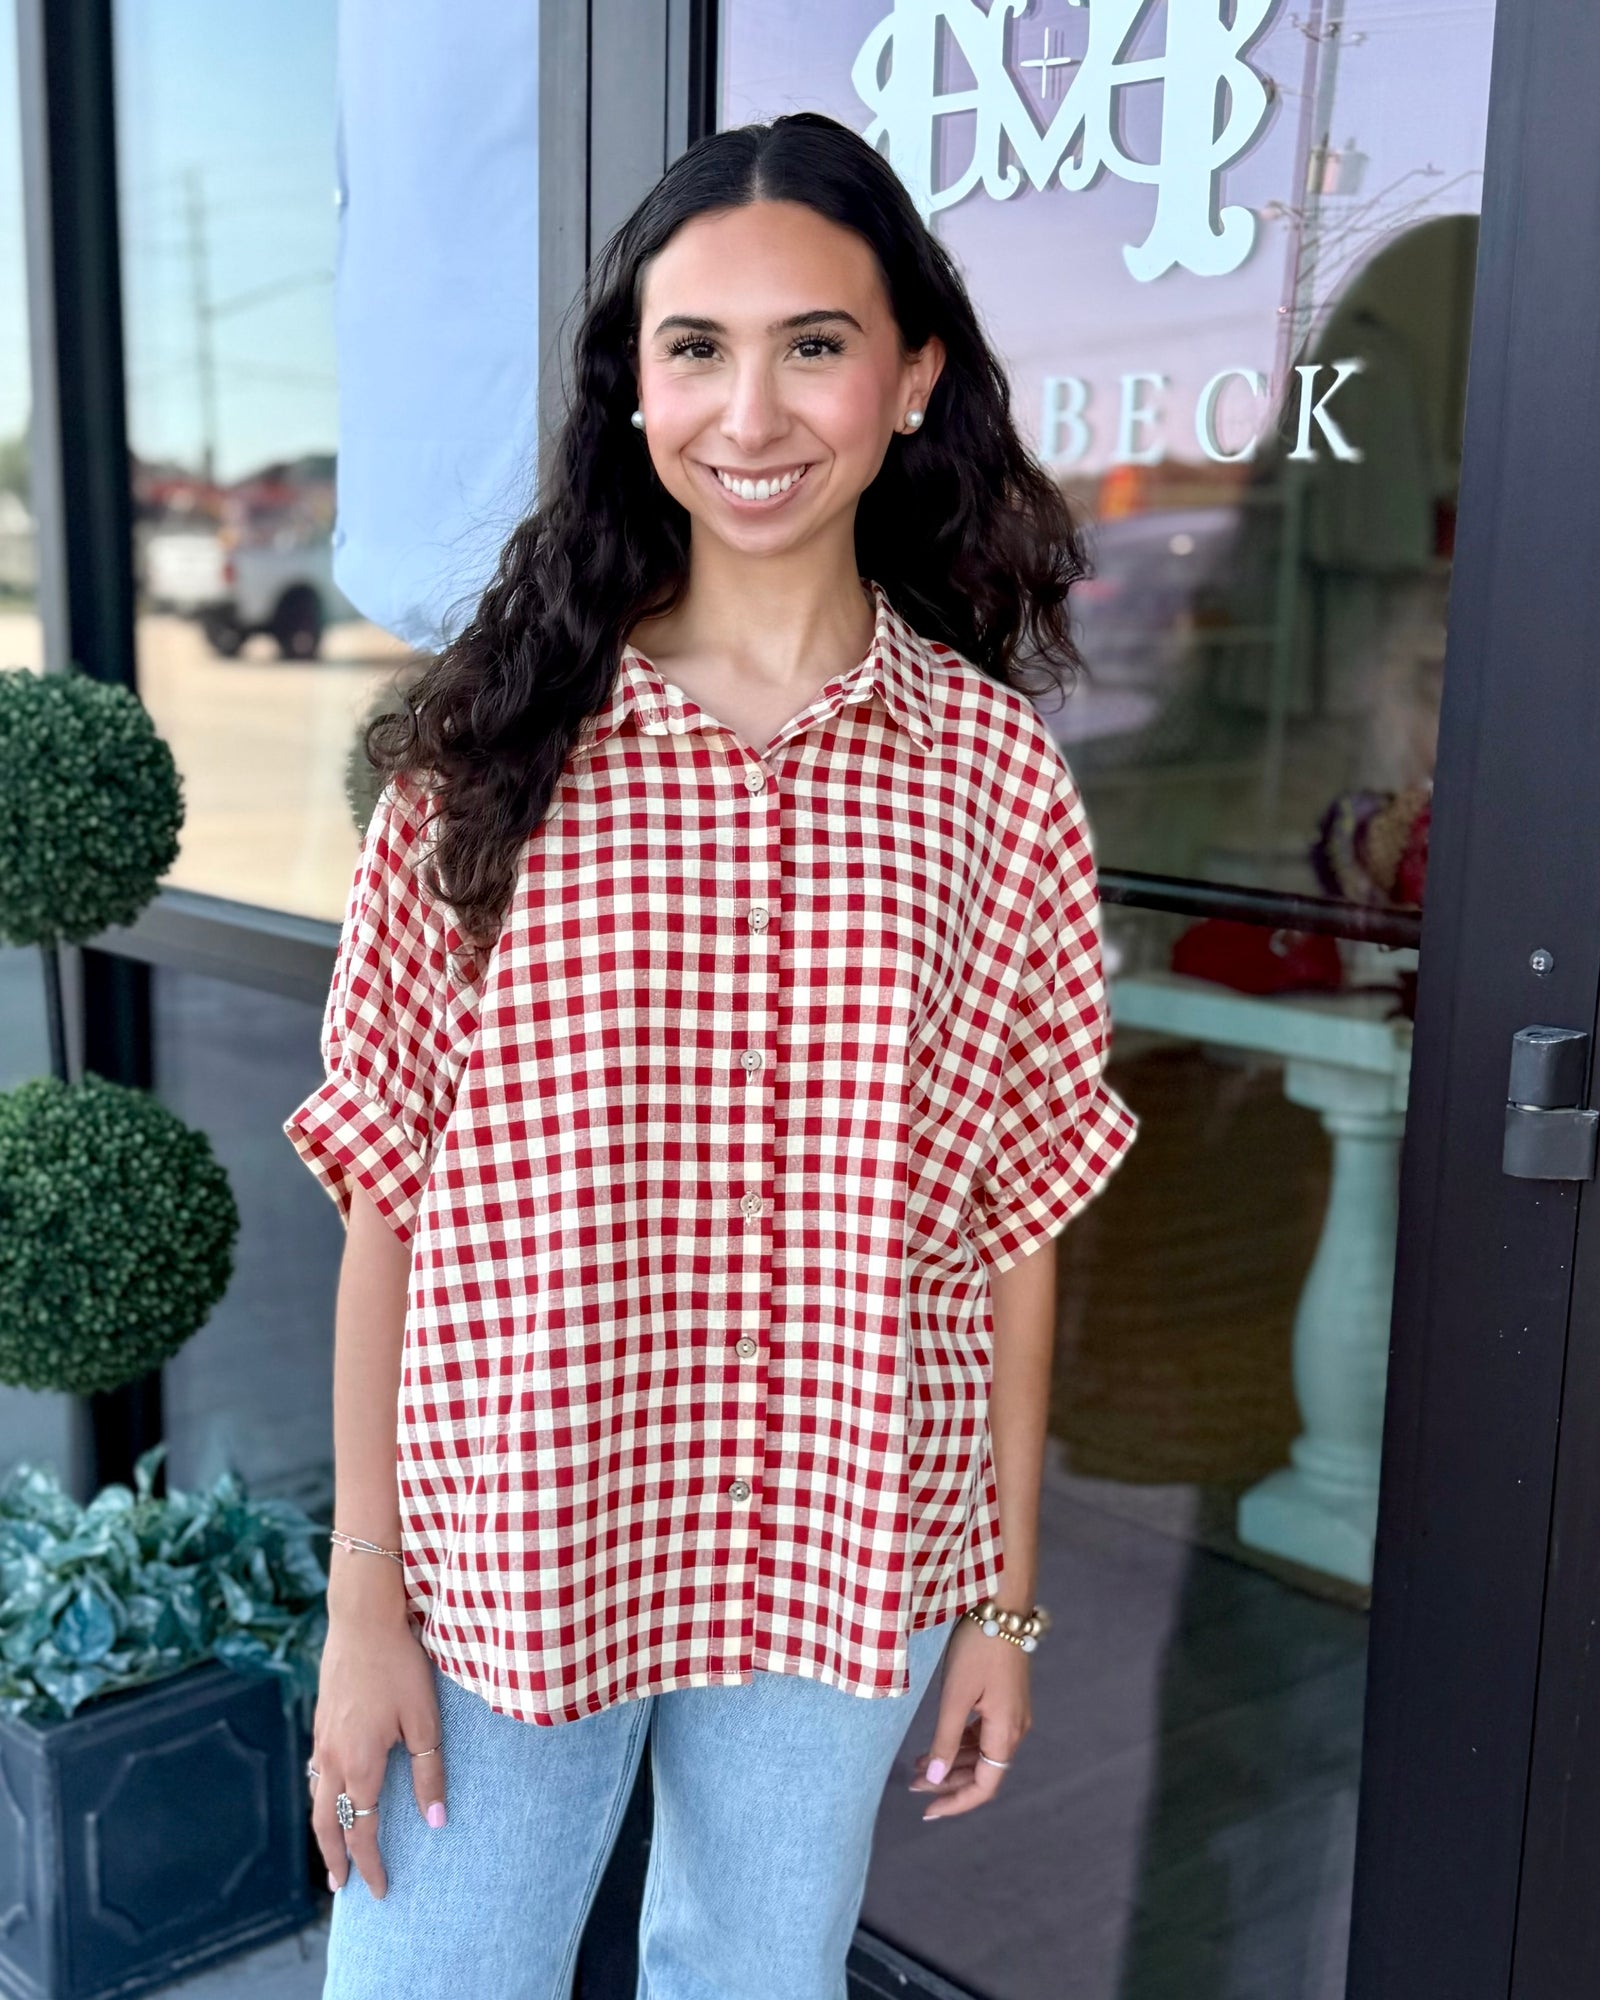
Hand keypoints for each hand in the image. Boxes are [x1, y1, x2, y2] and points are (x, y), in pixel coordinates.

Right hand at [310, 1568, 446, 1898]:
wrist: (363, 1618)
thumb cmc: (400, 1666)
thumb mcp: (425, 1720)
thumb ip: (429, 1773)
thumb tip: (436, 1822)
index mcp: (360, 1764)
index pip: (361, 1830)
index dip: (371, 1863)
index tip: (380, 1890)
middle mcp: (333, 1757)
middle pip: (327, 1823)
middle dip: (335, 1857)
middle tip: (341, 1886)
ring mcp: (322, 1737)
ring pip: (317, 1797)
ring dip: (324, 1828)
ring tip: (332, 1848)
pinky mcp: (321, 1719)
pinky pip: (315, 1770)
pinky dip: (321, 1794)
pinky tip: (328, 1792)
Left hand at [908, 1616, 1030, 1820]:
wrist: (1003, 1605)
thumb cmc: (977, 1647)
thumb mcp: (954, 1695)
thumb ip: (944, 1739)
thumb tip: (933, 1779)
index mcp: (1005, 1732)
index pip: (985, 1786)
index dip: (956, 1803)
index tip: (927, 1812)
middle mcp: (1015, 1729)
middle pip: (983, 1772)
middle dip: (948, 1783)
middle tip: (912, 1785)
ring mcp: (1013, 1714)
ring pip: (982, 1753)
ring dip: (952, 1763)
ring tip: (917, 1765)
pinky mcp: (1007, 1699)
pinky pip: (985, 1734)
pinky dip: (961, 1743)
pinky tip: (939, 1743)